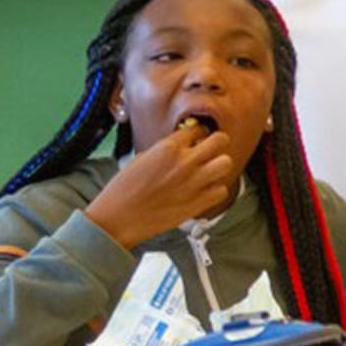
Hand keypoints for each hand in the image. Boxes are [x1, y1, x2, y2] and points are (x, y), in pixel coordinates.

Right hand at [84, 122, 235, 249]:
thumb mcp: (142, 157)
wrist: (119, 216)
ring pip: (226, 163)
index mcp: (169, 148)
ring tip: (210, 169)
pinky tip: (206, 190)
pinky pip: (222, 190)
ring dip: (220, 164)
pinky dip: (217, 189)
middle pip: (220, 140)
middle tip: (211, 148)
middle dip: (217, 142)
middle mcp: (185, 162)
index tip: (198, 138)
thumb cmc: (124, 188)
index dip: (199, 132)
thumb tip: (182, 146)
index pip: (198, 128)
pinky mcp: (198, 203)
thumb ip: (166, 150)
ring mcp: (195, 182)